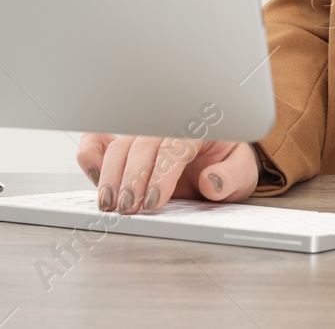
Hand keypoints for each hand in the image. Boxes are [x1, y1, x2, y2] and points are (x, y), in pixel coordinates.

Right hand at [77, 133, 259, 214]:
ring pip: (119, 146)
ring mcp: (143, 133)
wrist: (219, 158)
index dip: (162, 175)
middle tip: (128, 208)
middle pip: (142, 146)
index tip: (154, 201)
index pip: (175, 147)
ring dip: (110, 175)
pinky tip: (91, 171)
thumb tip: (213, 183)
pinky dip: (91, 152)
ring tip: (109, 203)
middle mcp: (166, 126)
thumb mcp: (243, 172)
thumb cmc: (228, 163)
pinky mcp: (126, 144)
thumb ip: (231, 177)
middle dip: (132, 179)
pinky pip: (101, 140)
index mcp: (198, 127)